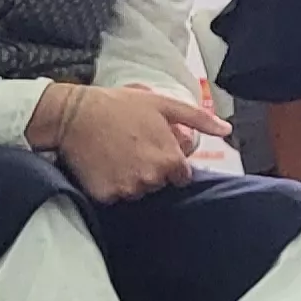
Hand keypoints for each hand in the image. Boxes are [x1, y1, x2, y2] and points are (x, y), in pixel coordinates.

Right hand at [39, 84, 226, 202]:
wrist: (75, 114)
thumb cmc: (120, 106)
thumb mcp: (163, 105)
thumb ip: (199, 119)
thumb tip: (225, 129)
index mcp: (169, 159)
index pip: (181, 176)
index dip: (170, 162)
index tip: (154, 149)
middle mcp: (151, 178)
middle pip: (159, 184)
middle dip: (151, 169)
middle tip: (133, 147)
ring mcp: (127, 189)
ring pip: (138, 191)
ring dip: (131, 178)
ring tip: (118, 154)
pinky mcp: (105, 195)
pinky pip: (115, 196)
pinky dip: (111, 184)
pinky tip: (105, 164)